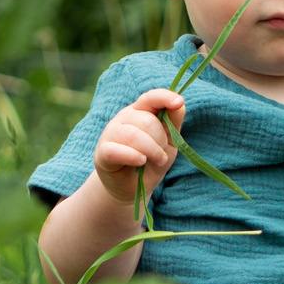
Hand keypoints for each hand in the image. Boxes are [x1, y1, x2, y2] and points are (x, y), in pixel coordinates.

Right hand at [93, 88, 183, 206]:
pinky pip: (118, 150)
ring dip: (151, 151)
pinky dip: (133, 156)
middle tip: (162, 156)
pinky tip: (140, 162)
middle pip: (147, 121)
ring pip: (134, 135)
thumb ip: (173, 123)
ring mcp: (111, 133)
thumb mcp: (168, 143)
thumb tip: (180, 104)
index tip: (179, 102)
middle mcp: (124, 118)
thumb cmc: (151, 161)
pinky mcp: (103, 152)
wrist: (131, 186)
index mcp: (141, 111)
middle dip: (161, 140)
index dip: (165, 97)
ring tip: (157, 161)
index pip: (151, 97)